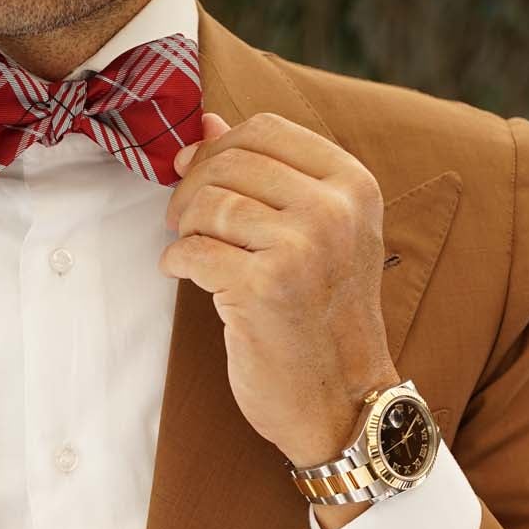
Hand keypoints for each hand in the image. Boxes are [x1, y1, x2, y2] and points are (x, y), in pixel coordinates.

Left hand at [162, 110, 399, 467]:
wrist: (343, 403)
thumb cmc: (324, 321)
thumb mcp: (318, 237)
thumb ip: (270, 177)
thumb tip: (205, 125)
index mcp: (353, 186)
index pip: (265, 129)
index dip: (217, 147)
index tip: (196, 175)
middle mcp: (332, 211)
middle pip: (231, 162)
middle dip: (191, 187)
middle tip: (182, 220)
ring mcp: (299, 249)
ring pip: (209, 204)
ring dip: (183, 226)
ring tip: (188, 250)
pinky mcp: (262, 290)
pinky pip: (193, 252)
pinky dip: (176, 261)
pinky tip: (183, 274)